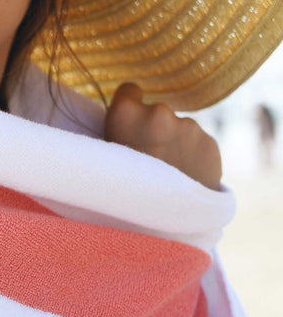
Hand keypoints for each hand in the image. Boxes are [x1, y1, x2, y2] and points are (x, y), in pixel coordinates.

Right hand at [104, 83, 222, 190]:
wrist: (163, 226)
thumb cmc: (123, 193)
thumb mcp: (106, 157)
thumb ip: (120, 129)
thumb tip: (128, 119)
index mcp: (126, 113)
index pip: (129, 89)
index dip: (128, 108)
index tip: (128, 125)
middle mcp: (159, 113)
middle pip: (156, 112)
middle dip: (153, 128)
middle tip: (147, 159)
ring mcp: (189, 127)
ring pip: (179, 129)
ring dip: (175, 143)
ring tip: (167, 173)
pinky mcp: (211, 143)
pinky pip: (198, 143)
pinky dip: (193, 156)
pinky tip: (185, 177)